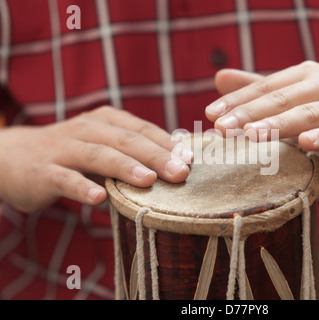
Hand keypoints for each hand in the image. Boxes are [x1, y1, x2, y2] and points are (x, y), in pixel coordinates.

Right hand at [0, 106, 189, 212]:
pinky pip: (64, 179)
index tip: (191, 160)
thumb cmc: (71, 153)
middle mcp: (86, 129)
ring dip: (124, 167)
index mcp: (105, 120)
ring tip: (149, 180)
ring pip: (97, 155)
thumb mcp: (103, 144)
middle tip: (181, 172)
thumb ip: (133, 151)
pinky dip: (82, 187)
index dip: (167, 143)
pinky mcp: (43, 171)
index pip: (142, 129)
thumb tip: (176, 162)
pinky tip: (99, 198)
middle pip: (125, 140)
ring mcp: (63, 149)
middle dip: (156, 155)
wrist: (12, 157)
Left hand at [205, 61, 318, 170]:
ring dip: (279, 124)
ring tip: (251, 135)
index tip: (209, 115)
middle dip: (249, 113)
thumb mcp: (304, 94)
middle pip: (281, 99)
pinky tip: (307, 143)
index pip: (265, 88)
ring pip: (308, 113)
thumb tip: (219, 79)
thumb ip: (262, 88)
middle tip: (220, 128)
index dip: (237, 101)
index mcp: (306, 76)